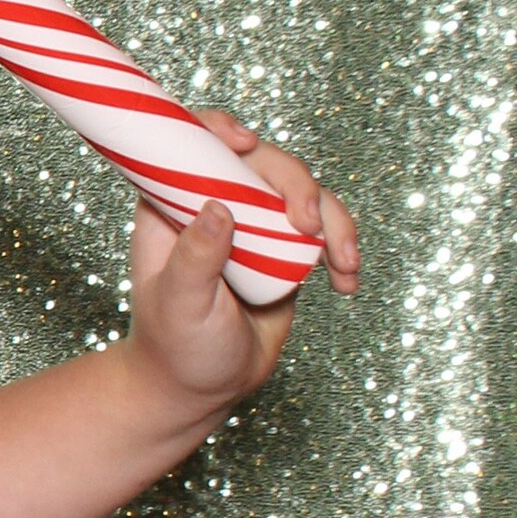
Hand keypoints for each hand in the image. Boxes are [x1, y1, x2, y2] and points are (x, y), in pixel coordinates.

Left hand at [119, 107, 360, 424]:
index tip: (243, 143)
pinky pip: (324, 230)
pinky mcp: (285, 248)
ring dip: (334, 219)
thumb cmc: (175, 345)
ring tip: (342, 263)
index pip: (190, 145)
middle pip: (263, 162)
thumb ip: (195, 257)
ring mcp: (253, 224)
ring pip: (303, 193)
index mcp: (169, 206)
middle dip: (296, 183)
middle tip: (308, 223)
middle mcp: (213, 204)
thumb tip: (219, 206)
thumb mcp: (179, 305)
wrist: (203, 387)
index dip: (217, 130)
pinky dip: (342, 249)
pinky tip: (347, 281)